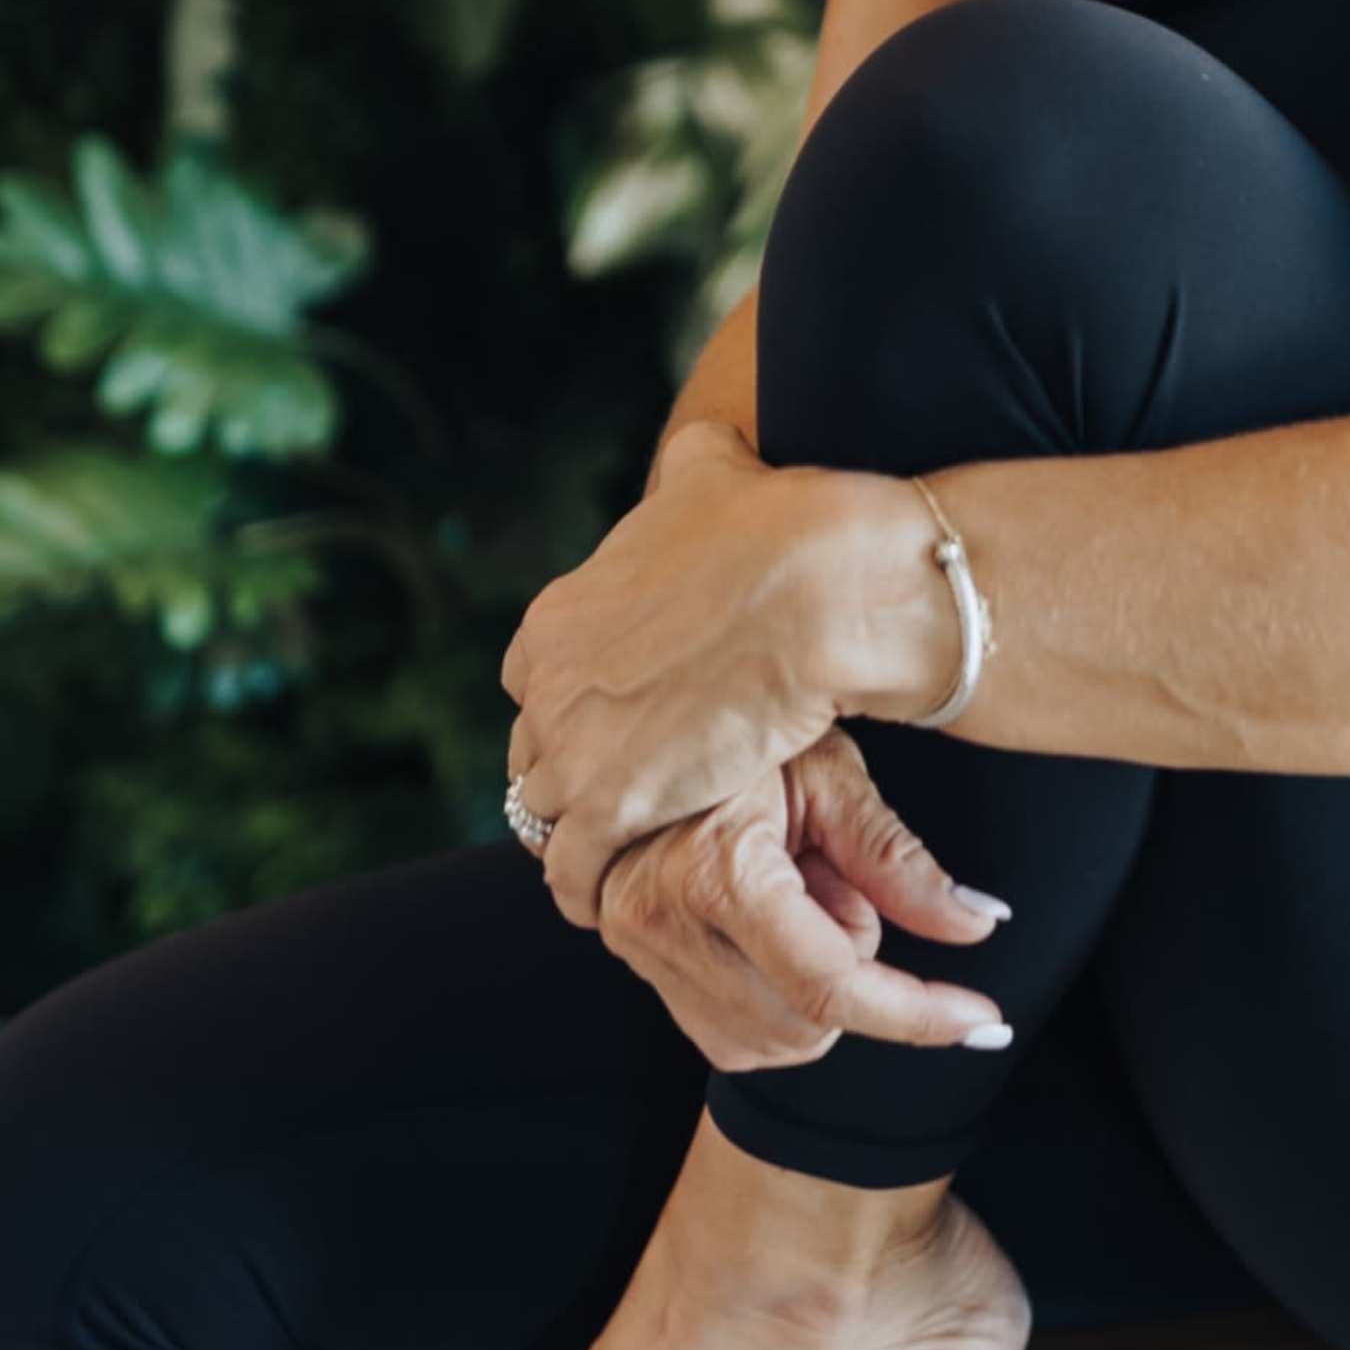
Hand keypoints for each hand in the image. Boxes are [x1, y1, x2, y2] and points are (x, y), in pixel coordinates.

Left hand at [501, 448, 872, 861]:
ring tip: (616, 863)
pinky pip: (573, 872)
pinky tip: (611, 901)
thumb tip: (699, 448)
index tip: (612, 728)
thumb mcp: (709, 473)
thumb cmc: (777, 529)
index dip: (575, 707)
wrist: (815, 590)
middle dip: (570, 774)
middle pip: (534, 752)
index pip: (536, 682)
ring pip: (544, 816)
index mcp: (558, 616)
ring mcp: (571, 747)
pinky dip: (587, 889)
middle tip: (619, 799)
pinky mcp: (608, 806)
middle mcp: (547, 682)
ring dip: (577, 838)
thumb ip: (688, 468)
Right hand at [540, 730, 1012, 1076]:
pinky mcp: (638, 966)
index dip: (917, 1013)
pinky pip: (732, 1034)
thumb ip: (899, 862)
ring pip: (772, 1040)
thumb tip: (976, 926)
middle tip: (832, 879)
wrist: (650, 726)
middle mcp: (663, 920)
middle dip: (849, 968)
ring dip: (809, 986)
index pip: (830, 983)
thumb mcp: (829, 775)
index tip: (982, 1023)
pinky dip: (774, 999)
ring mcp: (641, 950)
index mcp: (715, 867)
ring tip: (792, 891)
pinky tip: (766, 926)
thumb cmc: (744, 731)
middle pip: (806, 1022)